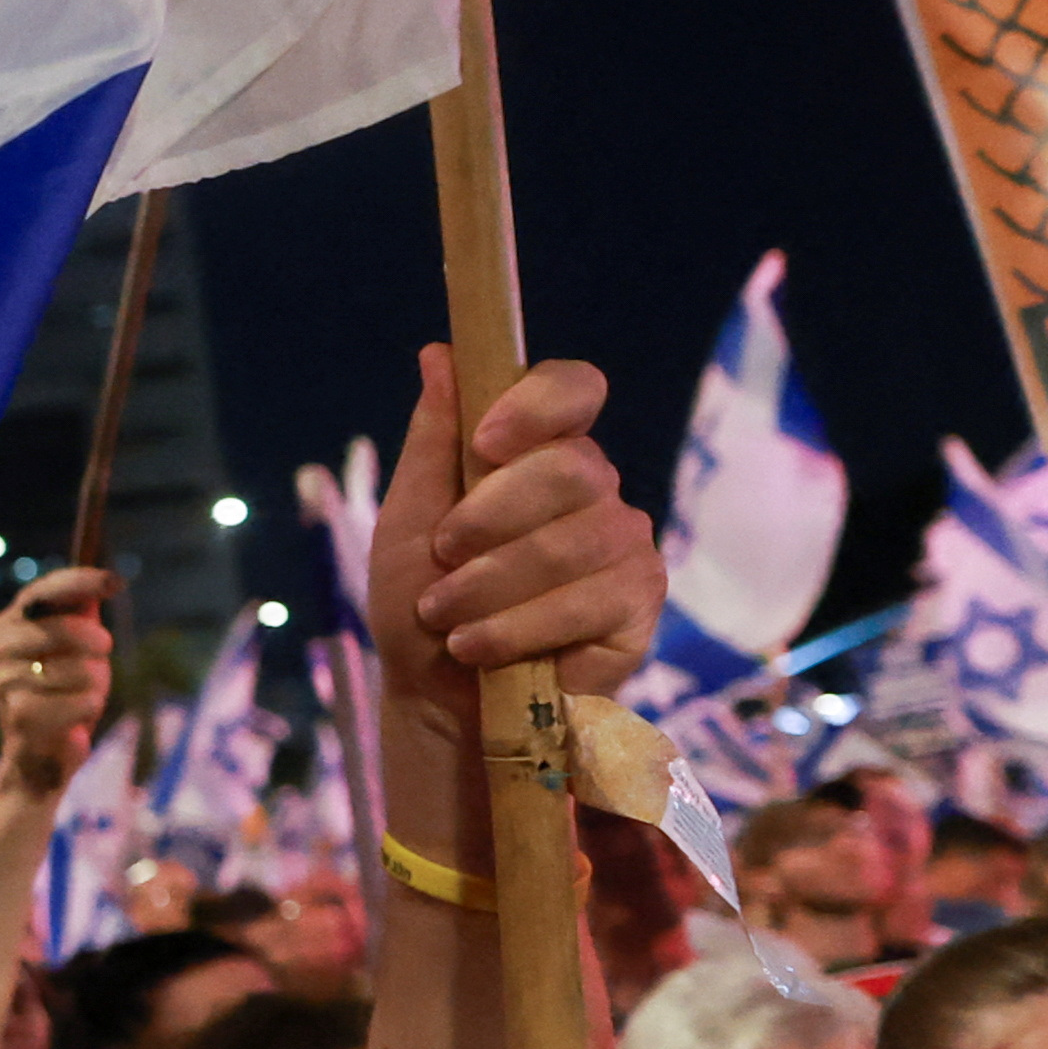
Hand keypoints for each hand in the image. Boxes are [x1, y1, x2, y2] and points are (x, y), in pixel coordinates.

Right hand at [0, 569, 113, 794]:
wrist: (43, 748)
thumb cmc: (63, 687)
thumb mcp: (76, 642)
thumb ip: (83, 609)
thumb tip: (108, 581)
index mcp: (9, 623)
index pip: (45, 591)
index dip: (81, 582)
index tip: (116, 581)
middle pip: (64, 628)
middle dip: (95, 642)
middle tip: (101, 653)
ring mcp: (4, 683)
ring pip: (77, 670)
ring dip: (94, 683)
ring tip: (83, 692)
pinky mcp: (20, 717)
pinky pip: (79, 702)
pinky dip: (89, 707)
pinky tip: (79, 715)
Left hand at [376, 346, 653, 724]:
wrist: (436, 695)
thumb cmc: (422, 604)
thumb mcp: (408, 520)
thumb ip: (432, 440)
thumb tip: (439, 352)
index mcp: (539, 452)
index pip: (574, 389)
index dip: (539, 404)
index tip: (488, 441)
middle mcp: (593, 488)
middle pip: (571, 467)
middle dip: (489, 518)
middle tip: (444, 559)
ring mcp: (624, 542)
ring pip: (577, 539)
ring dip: (492, 584)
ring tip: (447, 619)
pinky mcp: (639, 602)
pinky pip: (592, 598)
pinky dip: (520, 626)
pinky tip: (480, 646)